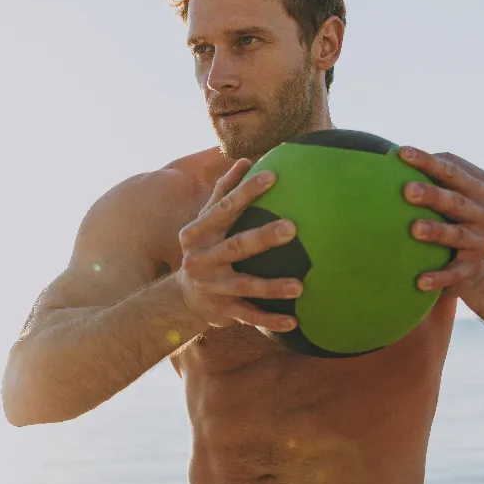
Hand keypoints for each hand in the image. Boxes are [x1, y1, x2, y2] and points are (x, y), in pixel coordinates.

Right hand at [176, 158, 303, 332]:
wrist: (182, 297)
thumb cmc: (204, 248)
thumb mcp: (205, 221)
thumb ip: (223, 192)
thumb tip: (245, 160)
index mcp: (197, 233)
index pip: (224, 208)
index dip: (247, 192)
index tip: (273, 176)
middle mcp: (201, 259)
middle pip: (236, 246)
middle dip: (264, 237)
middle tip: (292, 227)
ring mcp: (212, 287)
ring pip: (245, 285)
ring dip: (272, 287)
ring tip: (300, 286)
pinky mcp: (222, 311)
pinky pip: (250, 317)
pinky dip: (271, 321)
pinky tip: (294, 322)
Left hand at [399, 147, 483, 297]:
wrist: (477, 263)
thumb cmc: (451, 220)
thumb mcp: (449, 199)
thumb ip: (431, 179)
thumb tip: (392, 155)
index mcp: (479, 193)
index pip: (452, 173)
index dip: (428, 162)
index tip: (402, 153)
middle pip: (456, 202)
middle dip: (432, 195)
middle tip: (407, 190)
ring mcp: (481, 244)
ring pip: (457, 236)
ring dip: (436, 232)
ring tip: (414, 229)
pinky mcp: (473, 271)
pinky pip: (455, 275)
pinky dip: (438, 278)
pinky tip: (419, 281)